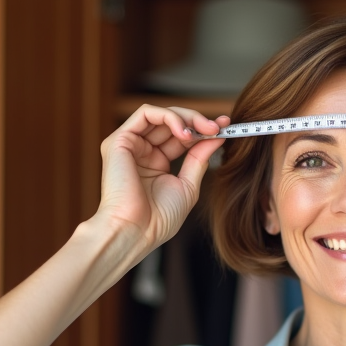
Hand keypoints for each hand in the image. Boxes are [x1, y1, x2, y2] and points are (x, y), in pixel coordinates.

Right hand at [93, 105, 226, 250]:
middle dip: (198, 121)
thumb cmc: (158, 219)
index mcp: (155, 163)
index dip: (203, 129)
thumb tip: (217, 137)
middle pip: (172, 122)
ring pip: (160, 114)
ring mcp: (129, 144)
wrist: (136, 232)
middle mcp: (141, 151)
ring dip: (187, 117)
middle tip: (218, 127)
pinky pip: (146, 114)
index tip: (225, 126)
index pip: (181, 137)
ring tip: (205, 129)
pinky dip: (169, 117)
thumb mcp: (188, 185)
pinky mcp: (119, 140)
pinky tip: (185, 132)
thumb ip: (199, 158)